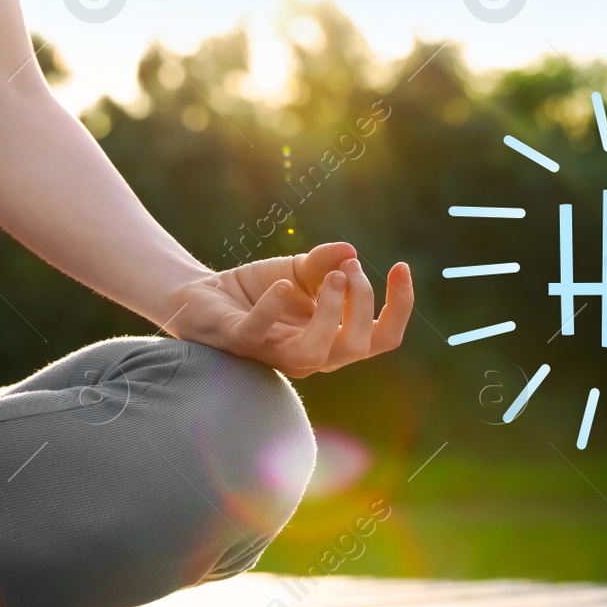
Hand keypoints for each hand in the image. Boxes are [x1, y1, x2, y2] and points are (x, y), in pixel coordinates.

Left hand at [165, 243, 412, 377]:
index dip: (400, 306)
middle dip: (362, 302)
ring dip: (331, 312)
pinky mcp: (239, 342)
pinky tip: (284, 285)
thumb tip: (350, 251)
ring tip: (333, 276)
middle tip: (349, 268)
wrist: (204, 295)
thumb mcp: (299, 270)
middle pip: (358, 347)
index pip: (382, 337)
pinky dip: (272, 309)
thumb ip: (325, 262)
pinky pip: (258, 334)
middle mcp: (310, 354)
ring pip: (317, 353)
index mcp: (333, 339)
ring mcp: (275, 353)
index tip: (402, 266)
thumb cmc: (259, 290)